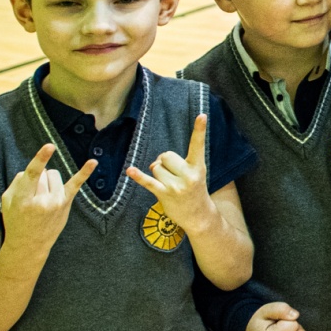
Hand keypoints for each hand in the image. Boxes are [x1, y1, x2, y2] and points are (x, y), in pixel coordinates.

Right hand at [0, 142, 95, 255]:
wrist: (29, 244)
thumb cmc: (16, 219)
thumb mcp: (7, 201)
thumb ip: (17, 182)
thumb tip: (34, 169)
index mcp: (22, 199)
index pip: (32, 175)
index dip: (41, 159)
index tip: (50, 146)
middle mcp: (42, 200)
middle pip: (43, 174)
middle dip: (37, 179)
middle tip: (32, 196)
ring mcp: (56, 202)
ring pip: (54, 175)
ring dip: (48, 181)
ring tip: (42, 196)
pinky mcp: (66, 204)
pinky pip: (76, 184)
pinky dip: (84, 172)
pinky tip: (94, 161)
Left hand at [126, 115, 214, 234]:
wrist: (198, 215)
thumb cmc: (195, 190)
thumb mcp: (195, 173)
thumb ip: (179, 163)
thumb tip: (156, 162)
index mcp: (198, 166)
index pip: (198, 144)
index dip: (199, 130)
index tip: (201, 115)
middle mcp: (188, 175)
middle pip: (166, 155)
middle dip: (164, 162)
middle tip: (173, 174)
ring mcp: (176, 186)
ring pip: (156, 167)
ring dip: (158, 174)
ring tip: (169, 184)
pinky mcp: (164, 194)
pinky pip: (148, 182)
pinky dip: (138, 176)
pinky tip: (130, 171)